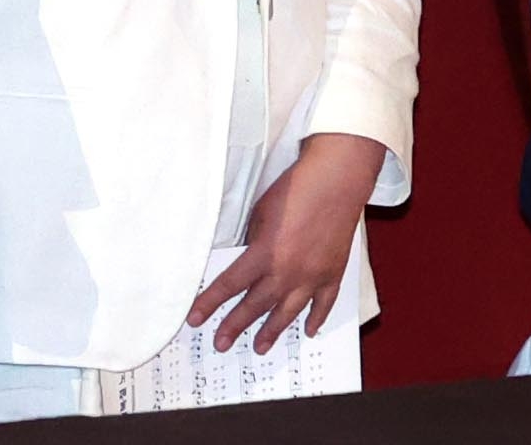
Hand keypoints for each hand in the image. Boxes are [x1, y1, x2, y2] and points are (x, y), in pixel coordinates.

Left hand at [191, 134, 380, 352]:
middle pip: (256, 305)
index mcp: (265, 254)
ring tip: (260, 347)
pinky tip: (308, 330)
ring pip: (288, 312)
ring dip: (272, 331)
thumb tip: (247, 263)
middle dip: (235, 326)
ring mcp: (313, 276)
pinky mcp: (333, 273)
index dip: (210, 303)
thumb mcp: (259, 214)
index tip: (195, 318)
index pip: (230, 285)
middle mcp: (288, 271)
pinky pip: (323, 303)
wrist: (335, 182)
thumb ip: (253, 243)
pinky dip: (316, 318)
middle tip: (221, 344)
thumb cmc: (294, 191)